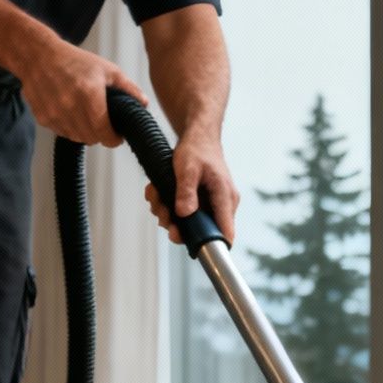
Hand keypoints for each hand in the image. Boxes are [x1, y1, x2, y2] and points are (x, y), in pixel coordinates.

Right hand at [16, 39, 145, 145]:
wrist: (37, 55)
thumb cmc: (73, 60)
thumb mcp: (106, 69)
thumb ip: (128, 88)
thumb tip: (144, 104)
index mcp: (89, 96)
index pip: (104, 133)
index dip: (114, 139)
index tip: (118, 136)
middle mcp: (70, 107)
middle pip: (92, 138)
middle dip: (101, 135)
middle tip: (104, 126)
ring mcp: (54, 114)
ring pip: (77, 138)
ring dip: (85, 133)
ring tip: (87, 117)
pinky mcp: (43, 117)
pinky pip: (62, 132)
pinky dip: (69, 128)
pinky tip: (71, 113)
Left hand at [145, 128, 238, 246]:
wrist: (198, 136)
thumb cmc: (198, 148)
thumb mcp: (188, 168)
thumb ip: (186, 191)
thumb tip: (184, 213)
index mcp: (225, 197)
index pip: (226, 231)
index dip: (213, 244)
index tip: (193, 246)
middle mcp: (222, 204)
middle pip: (202, 231)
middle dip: (178, 226)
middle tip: (162, 214)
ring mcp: (211, 204)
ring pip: (189, 223)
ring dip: (168, 214)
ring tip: (157, 198)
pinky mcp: (201, 202)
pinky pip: (184, 213)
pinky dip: (168, 206)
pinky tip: (159, 194)